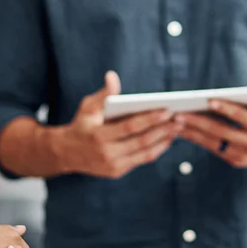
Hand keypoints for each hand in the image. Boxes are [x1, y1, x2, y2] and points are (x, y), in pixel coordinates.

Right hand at [60, 71, 181, 177]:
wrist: (66, 153)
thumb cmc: (82, 124)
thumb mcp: (88, 107)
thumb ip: (103, 94)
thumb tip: (112, 76)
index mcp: (98, 135)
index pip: (129, 127)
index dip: (150, 119)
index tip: (167, 110)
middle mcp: (106, 153)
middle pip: (141, 141)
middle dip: (164, 130)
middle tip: (180, 118)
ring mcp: (113, 165)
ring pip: (145, 153)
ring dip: (165, 140)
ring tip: (178, 127)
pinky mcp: (118, 171)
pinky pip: (142, 160)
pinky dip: (157, 149)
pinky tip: (168, 138)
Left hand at [176, 73, 246, 169]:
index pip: (244, 117)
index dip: (227, 109)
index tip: (210, 100)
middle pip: (223, 131)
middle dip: (200, 122)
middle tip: (181, 114)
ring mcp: (243, 154)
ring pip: (215, 143)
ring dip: (194, 133)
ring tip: (176, 122)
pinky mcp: (236, 161)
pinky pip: (214, 149)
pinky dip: (199, 140)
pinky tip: (185, 131)